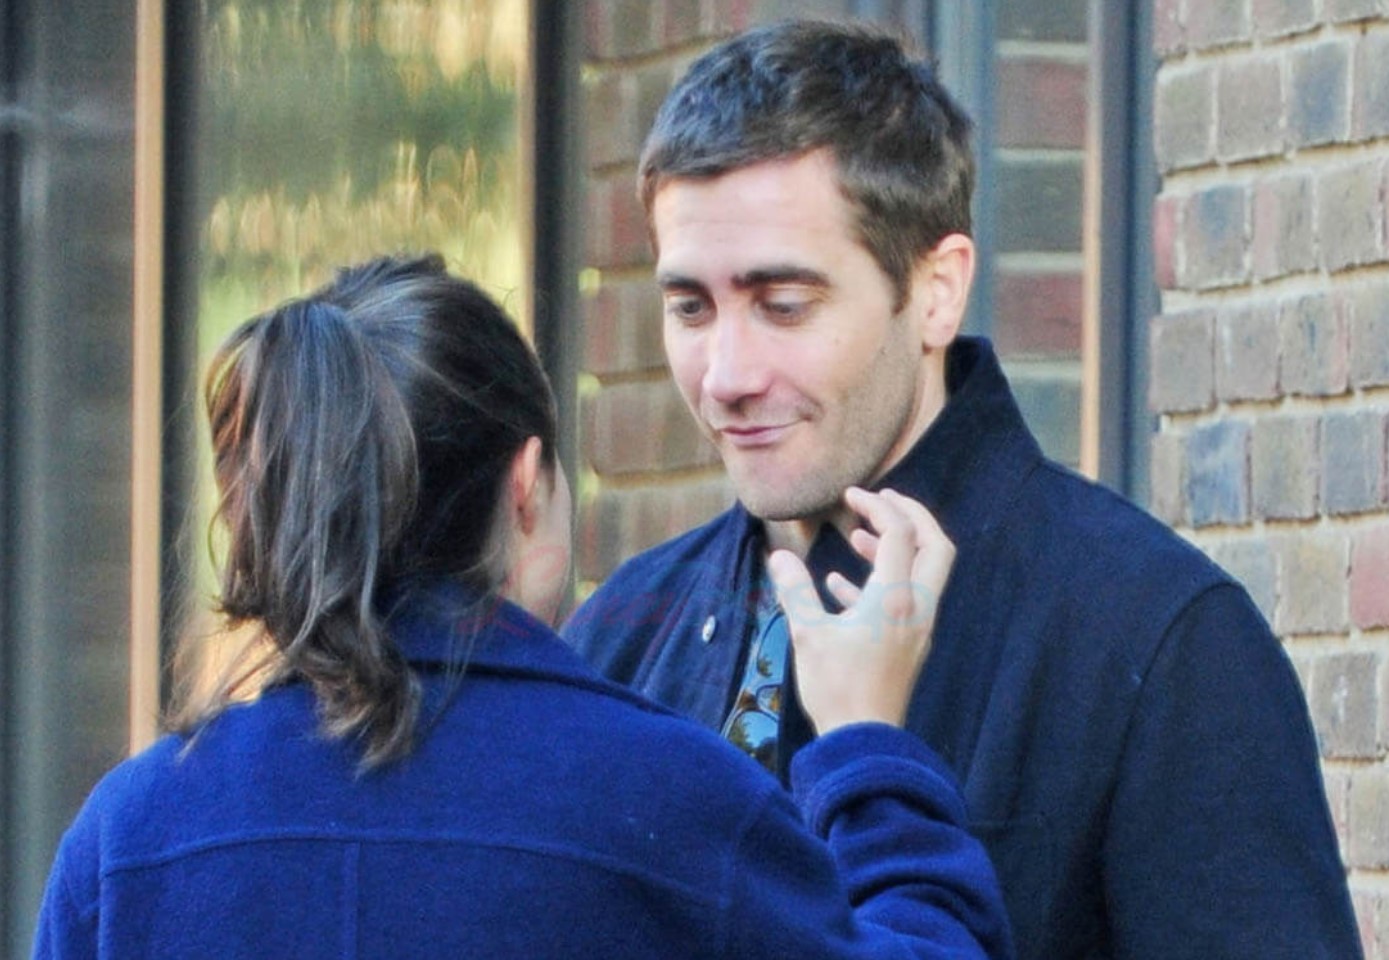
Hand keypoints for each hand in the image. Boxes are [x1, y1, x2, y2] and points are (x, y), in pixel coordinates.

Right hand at [768, 487, 953, 734]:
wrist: (863, 742)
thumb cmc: (837, 688)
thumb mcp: (808, 634)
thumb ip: (795, 590)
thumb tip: (779, 556)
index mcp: (895, 598)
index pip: (901, 533)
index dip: (879, 506)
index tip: (852, 495)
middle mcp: (916, 607)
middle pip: (935, 545)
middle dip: (911, 516)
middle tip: (880, 501)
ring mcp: (917, 627)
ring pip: (923, 572)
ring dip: (897, 547)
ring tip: (857, 537)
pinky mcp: (909, 645)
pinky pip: (905, 600)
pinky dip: (882, 581)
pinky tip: (841, 585)